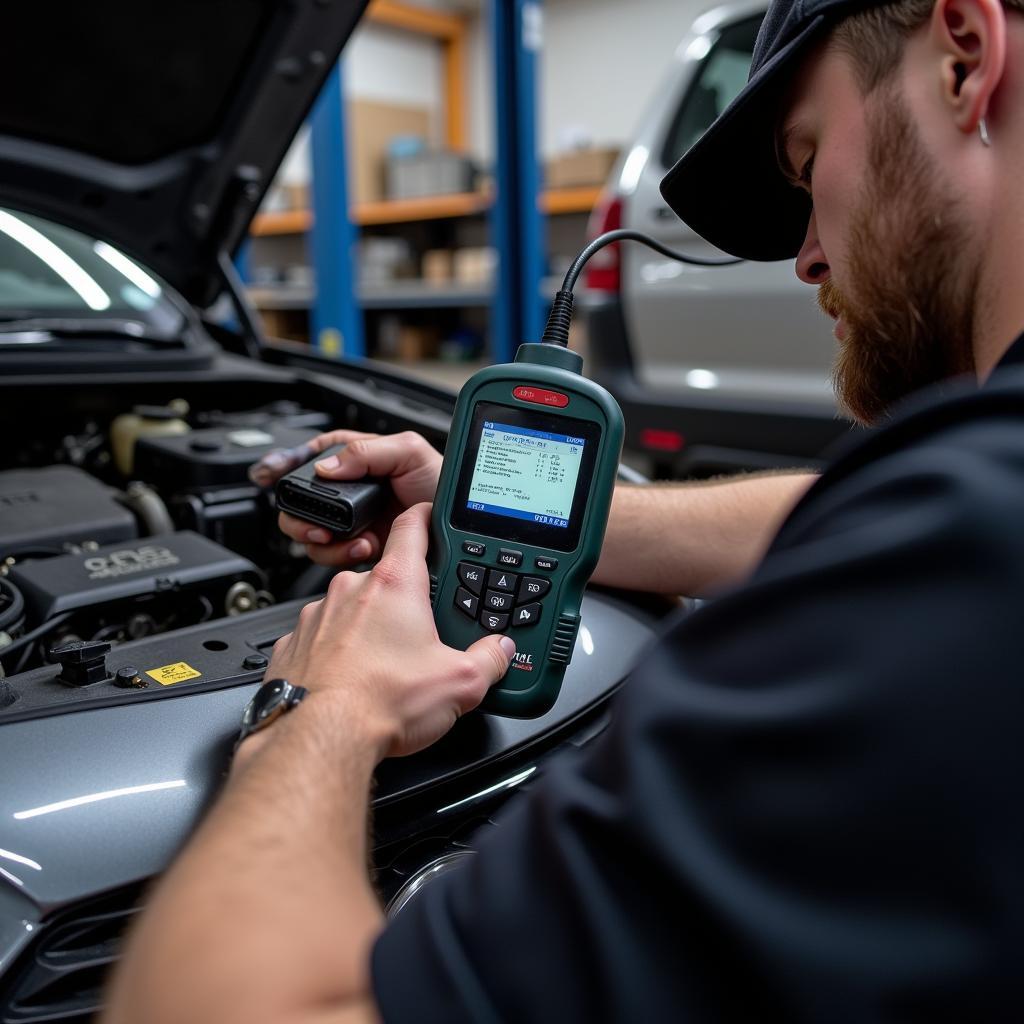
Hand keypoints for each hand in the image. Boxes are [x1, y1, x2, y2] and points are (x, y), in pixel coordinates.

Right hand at [249, 429, 442, 567]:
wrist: (458, 524)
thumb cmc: (440, 481)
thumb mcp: (409, 452)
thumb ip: (367, 451)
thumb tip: (327, 467)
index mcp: (358, 460)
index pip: (314, 456)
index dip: (288, 464)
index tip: (269, 474)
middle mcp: (351, 491)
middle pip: (301, 501)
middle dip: (299, 516)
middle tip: (316, 524)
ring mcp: (353, 521)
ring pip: (311, 532)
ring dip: (321, 539)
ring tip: (345, 538)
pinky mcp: (361, 547)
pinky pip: (332, 555)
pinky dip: (340, 555)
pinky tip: (363, 549)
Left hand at [264, 503, 514, 758]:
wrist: (321, 736)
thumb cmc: (380, 701)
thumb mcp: (461, 683)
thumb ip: (489, 660)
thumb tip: (500, 652)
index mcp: (394, 585)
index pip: (411, 528)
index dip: (424, 516)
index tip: (429, 514)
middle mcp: (350, 591)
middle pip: (383, 579)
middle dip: (401, 603)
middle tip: (417, 638)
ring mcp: (317, 616)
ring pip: (349, 611)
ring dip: (365, 630)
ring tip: (383, 669)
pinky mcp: (293, 645)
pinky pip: (320, 639)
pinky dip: (335, 654)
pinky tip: (349, 681)